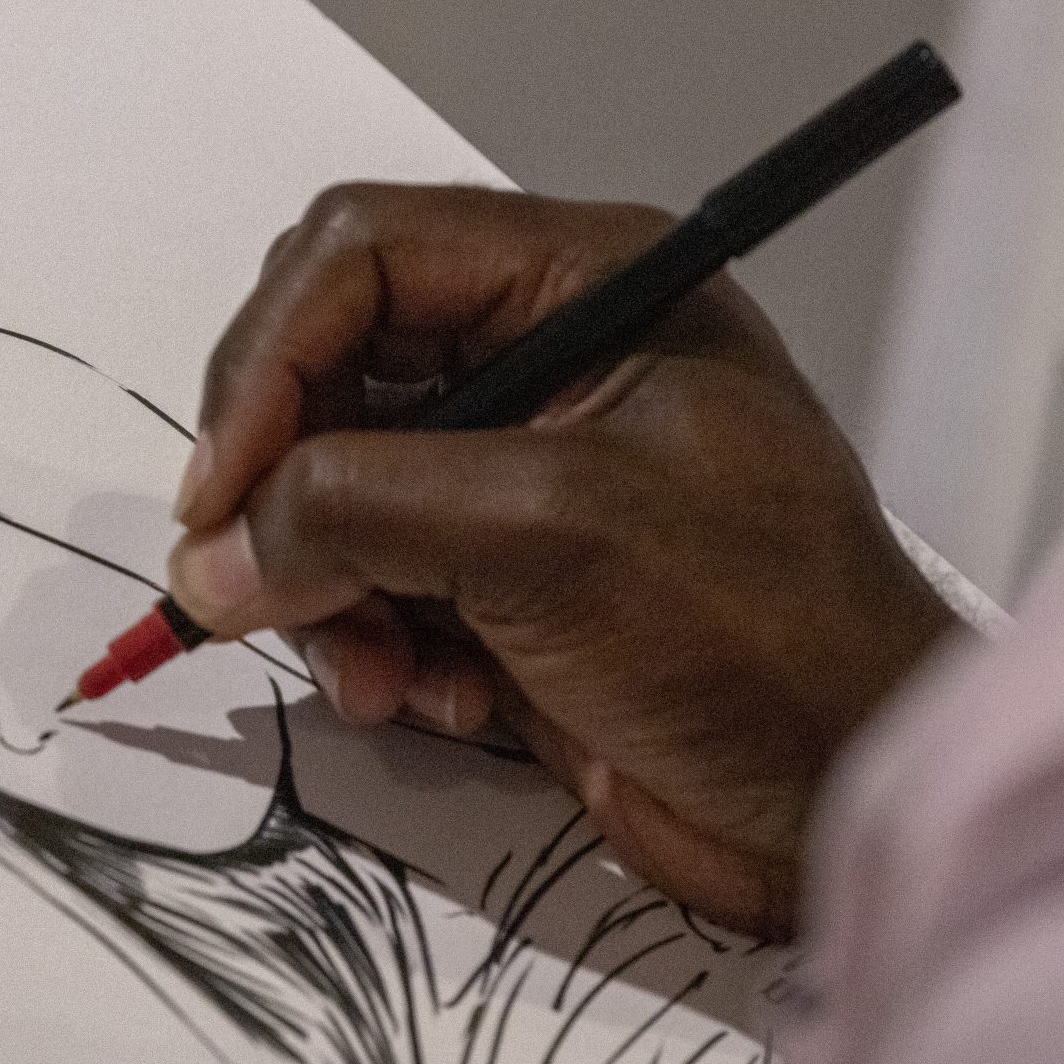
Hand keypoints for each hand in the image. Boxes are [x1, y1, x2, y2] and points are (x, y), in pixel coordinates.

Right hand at [167, 184, 961, 936]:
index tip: (224, 486)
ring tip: (384, 676)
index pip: (363, 257)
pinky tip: (444, 703)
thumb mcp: (549, 534)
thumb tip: (216, 552)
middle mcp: (549, 362)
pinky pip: (377, 591)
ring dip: (329, 595)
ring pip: (335, 497)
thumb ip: (359, 512)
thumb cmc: (760, 635)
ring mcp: (526, 481)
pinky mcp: (511, 590)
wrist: (847, 806)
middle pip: (332, 375)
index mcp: (587, 285)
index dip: (270, 356)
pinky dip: (380, 651)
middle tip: (257, 589)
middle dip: (286, 492)